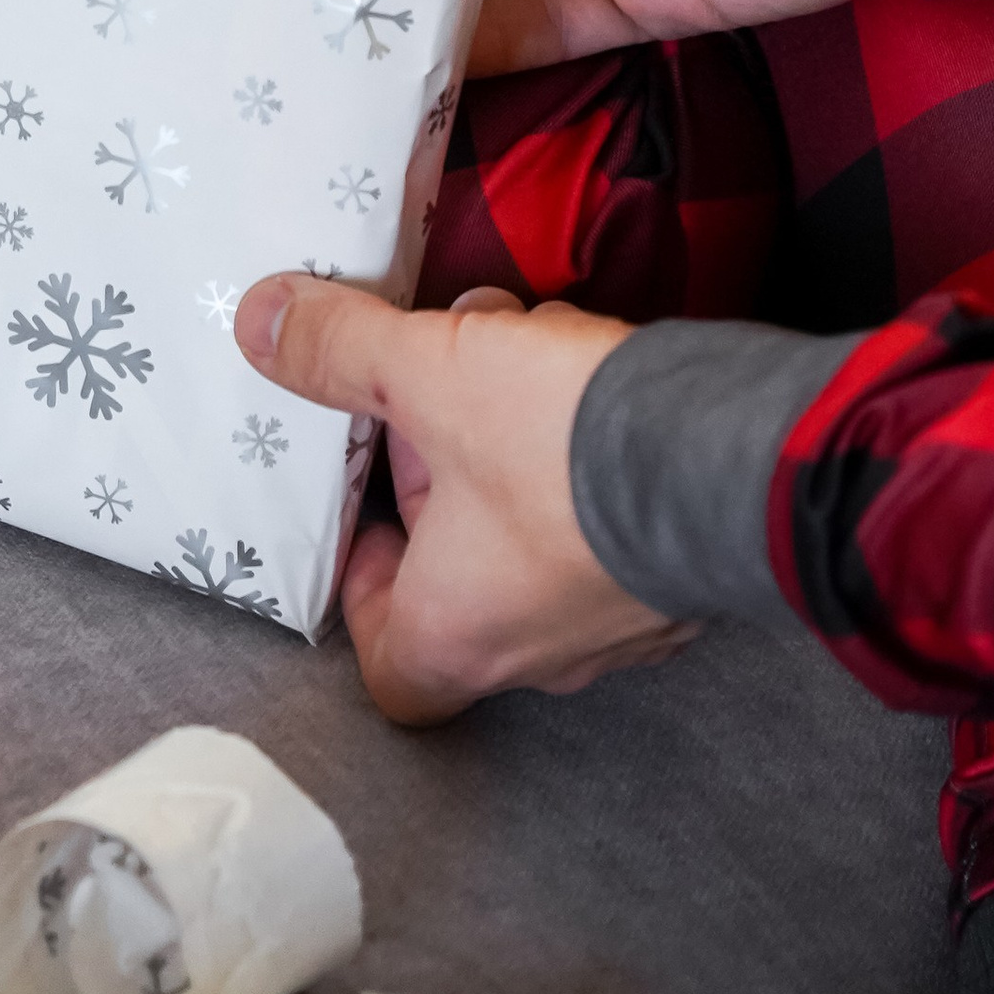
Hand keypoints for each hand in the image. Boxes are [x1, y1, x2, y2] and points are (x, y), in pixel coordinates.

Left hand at [236, 274, 693, 719]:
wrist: (736, 455)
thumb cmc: (565, 445)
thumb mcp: (427, 371)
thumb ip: (340, 350)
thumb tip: (257, 323)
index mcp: (462, 632)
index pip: (391, 670)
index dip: (363, 594)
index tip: (366, 513)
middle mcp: (542, 649)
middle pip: (460, 577)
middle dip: (439, 468)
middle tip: (435, 389)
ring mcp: (620, 619)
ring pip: (535, 532)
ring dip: (511, 437)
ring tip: (513, 343)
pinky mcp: (677, 571)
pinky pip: (607, 518)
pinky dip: (584, 446)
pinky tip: (583, 363)